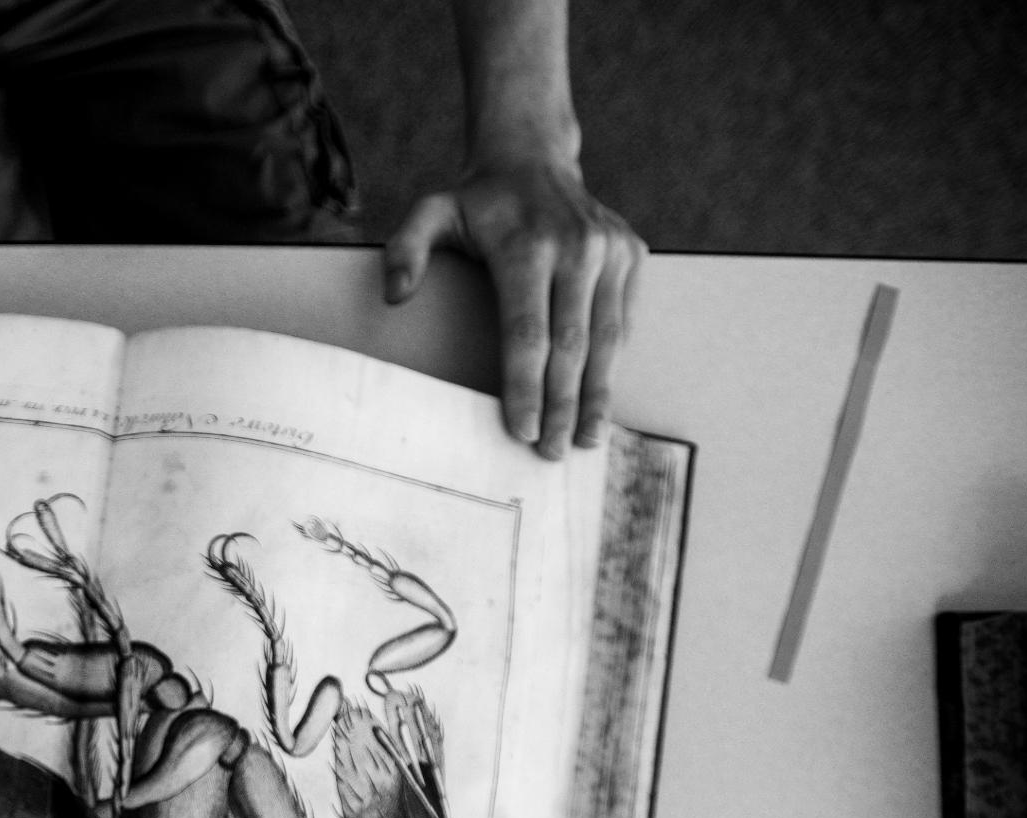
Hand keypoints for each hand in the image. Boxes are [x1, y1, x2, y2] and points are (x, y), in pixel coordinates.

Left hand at [382, 160, 644, 459]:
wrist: (534, 157)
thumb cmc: (477, 202)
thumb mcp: (431, 213)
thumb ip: (406, 250)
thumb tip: (393, 295)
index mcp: (527, 245)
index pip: (527, 331)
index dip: (525, 386)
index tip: (521, 431)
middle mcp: (577, 247)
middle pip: (571, 344)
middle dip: (562, 404)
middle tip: (551, 451)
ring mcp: (611, 249)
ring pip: (607, 338)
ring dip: (597, 394)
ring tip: (585, 439)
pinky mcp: (632, 253)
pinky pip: (623, 320)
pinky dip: (612, 363)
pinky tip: (601, 399)